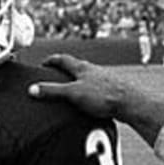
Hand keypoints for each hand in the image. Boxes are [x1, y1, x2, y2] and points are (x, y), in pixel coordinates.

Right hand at [28, 55, 163, 145]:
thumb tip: (32, 90)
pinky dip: (89, 95)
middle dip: (65, 72)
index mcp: (83, 68)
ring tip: (71, 93)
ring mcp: (105, 81)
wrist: (131, 104)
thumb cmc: (104, 96)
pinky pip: (97, 92)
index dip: (51, 61)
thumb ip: (52, 92)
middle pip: (76, 67)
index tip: (44, 64)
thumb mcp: (73, 94)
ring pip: (88, 79)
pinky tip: (90, 105)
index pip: (62, 59)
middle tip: (55, 77)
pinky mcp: (112, 93)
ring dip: (78, 83)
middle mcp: (94, 71)